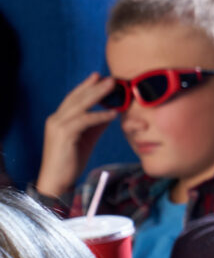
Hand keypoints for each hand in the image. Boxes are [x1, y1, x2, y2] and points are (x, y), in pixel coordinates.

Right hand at [36, 73, 117, 198]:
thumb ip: (96, 125)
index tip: (98, 76)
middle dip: (93, 86)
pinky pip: (84, 120)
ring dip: (97, 94)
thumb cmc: (71, 161)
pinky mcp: (64, 135)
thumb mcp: (86, 138)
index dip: (85, 86)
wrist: (57, 181)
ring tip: (112, 87)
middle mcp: (56, 119)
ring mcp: (58, 126)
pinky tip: (113, 113)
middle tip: (110, 78)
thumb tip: (111, 113)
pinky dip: (99, 115)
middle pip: (76, 98)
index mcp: (58, 119)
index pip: (73, 98)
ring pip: (79, 105)